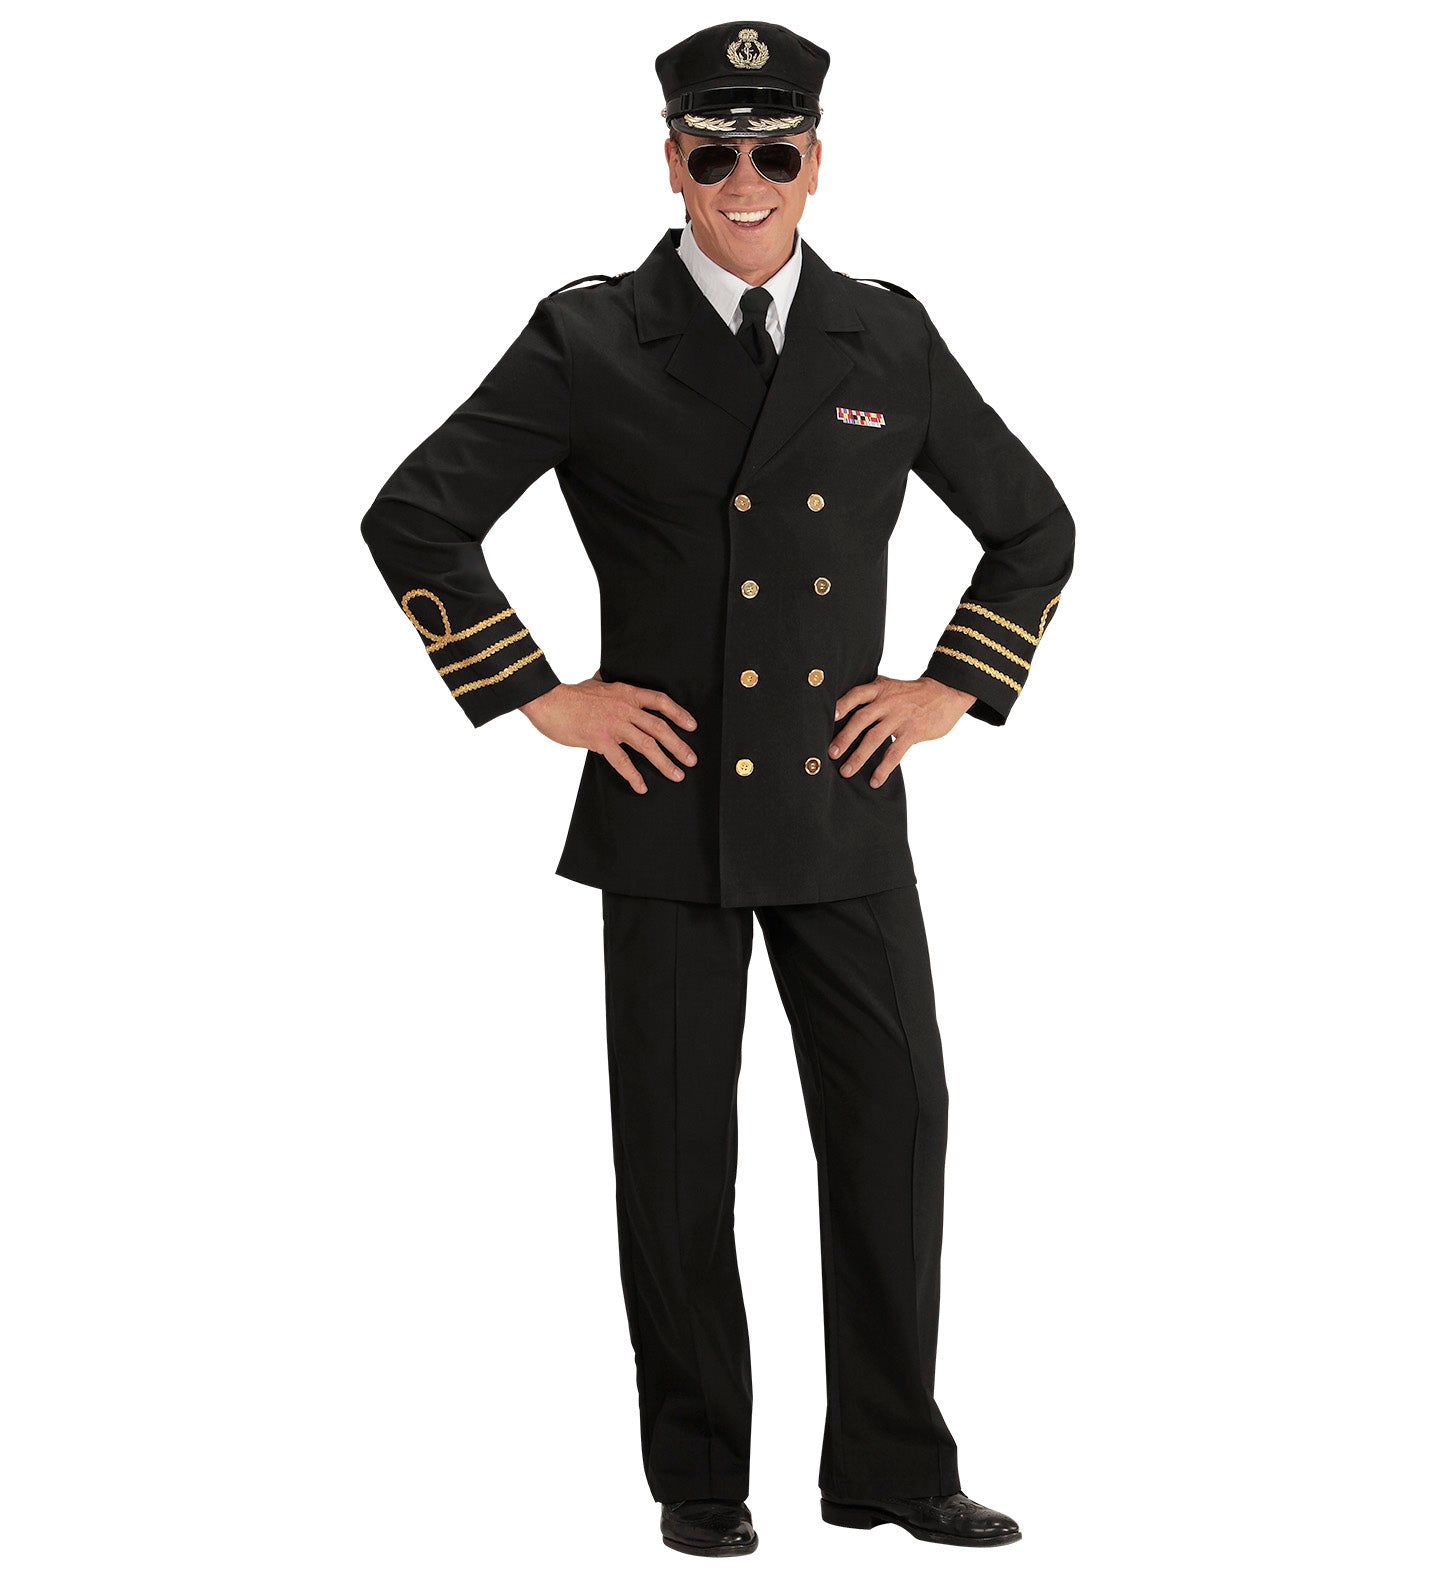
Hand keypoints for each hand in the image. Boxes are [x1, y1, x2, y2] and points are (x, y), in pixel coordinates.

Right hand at [520, 673, 697, 794]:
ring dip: (664, 762)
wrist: (548, 701)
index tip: (692, 726)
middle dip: (679, 745)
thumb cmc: (570, 695)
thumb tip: (610, 679)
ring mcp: (613, 724)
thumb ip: (609, 685)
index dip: (679, 713)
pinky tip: (641, 786)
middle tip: (691, 760)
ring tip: (677, 775)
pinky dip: (633, 776)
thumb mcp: (597, 683)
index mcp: (626, 693)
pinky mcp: (600, 739)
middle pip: (659, 727)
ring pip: (646, 745)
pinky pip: (622, 761)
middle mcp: (624, 708)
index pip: (660, 701)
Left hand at [830, 675, 975, 787]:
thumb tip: (841, 709)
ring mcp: (900, 717)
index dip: (842, 704)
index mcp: (880, 688)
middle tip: (831, 753)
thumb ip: (871, 694)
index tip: (829, 718)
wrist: (946, 692)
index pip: (856, 694)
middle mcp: (887, 701)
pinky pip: (895, 752)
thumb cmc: (911, 693)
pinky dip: (883, 768)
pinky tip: (875, 780)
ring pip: (874, 738)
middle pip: (861, 719)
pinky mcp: (913, 731)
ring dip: (858, 756)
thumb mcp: (890, 686)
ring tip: (846, 771)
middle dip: (844, 738)